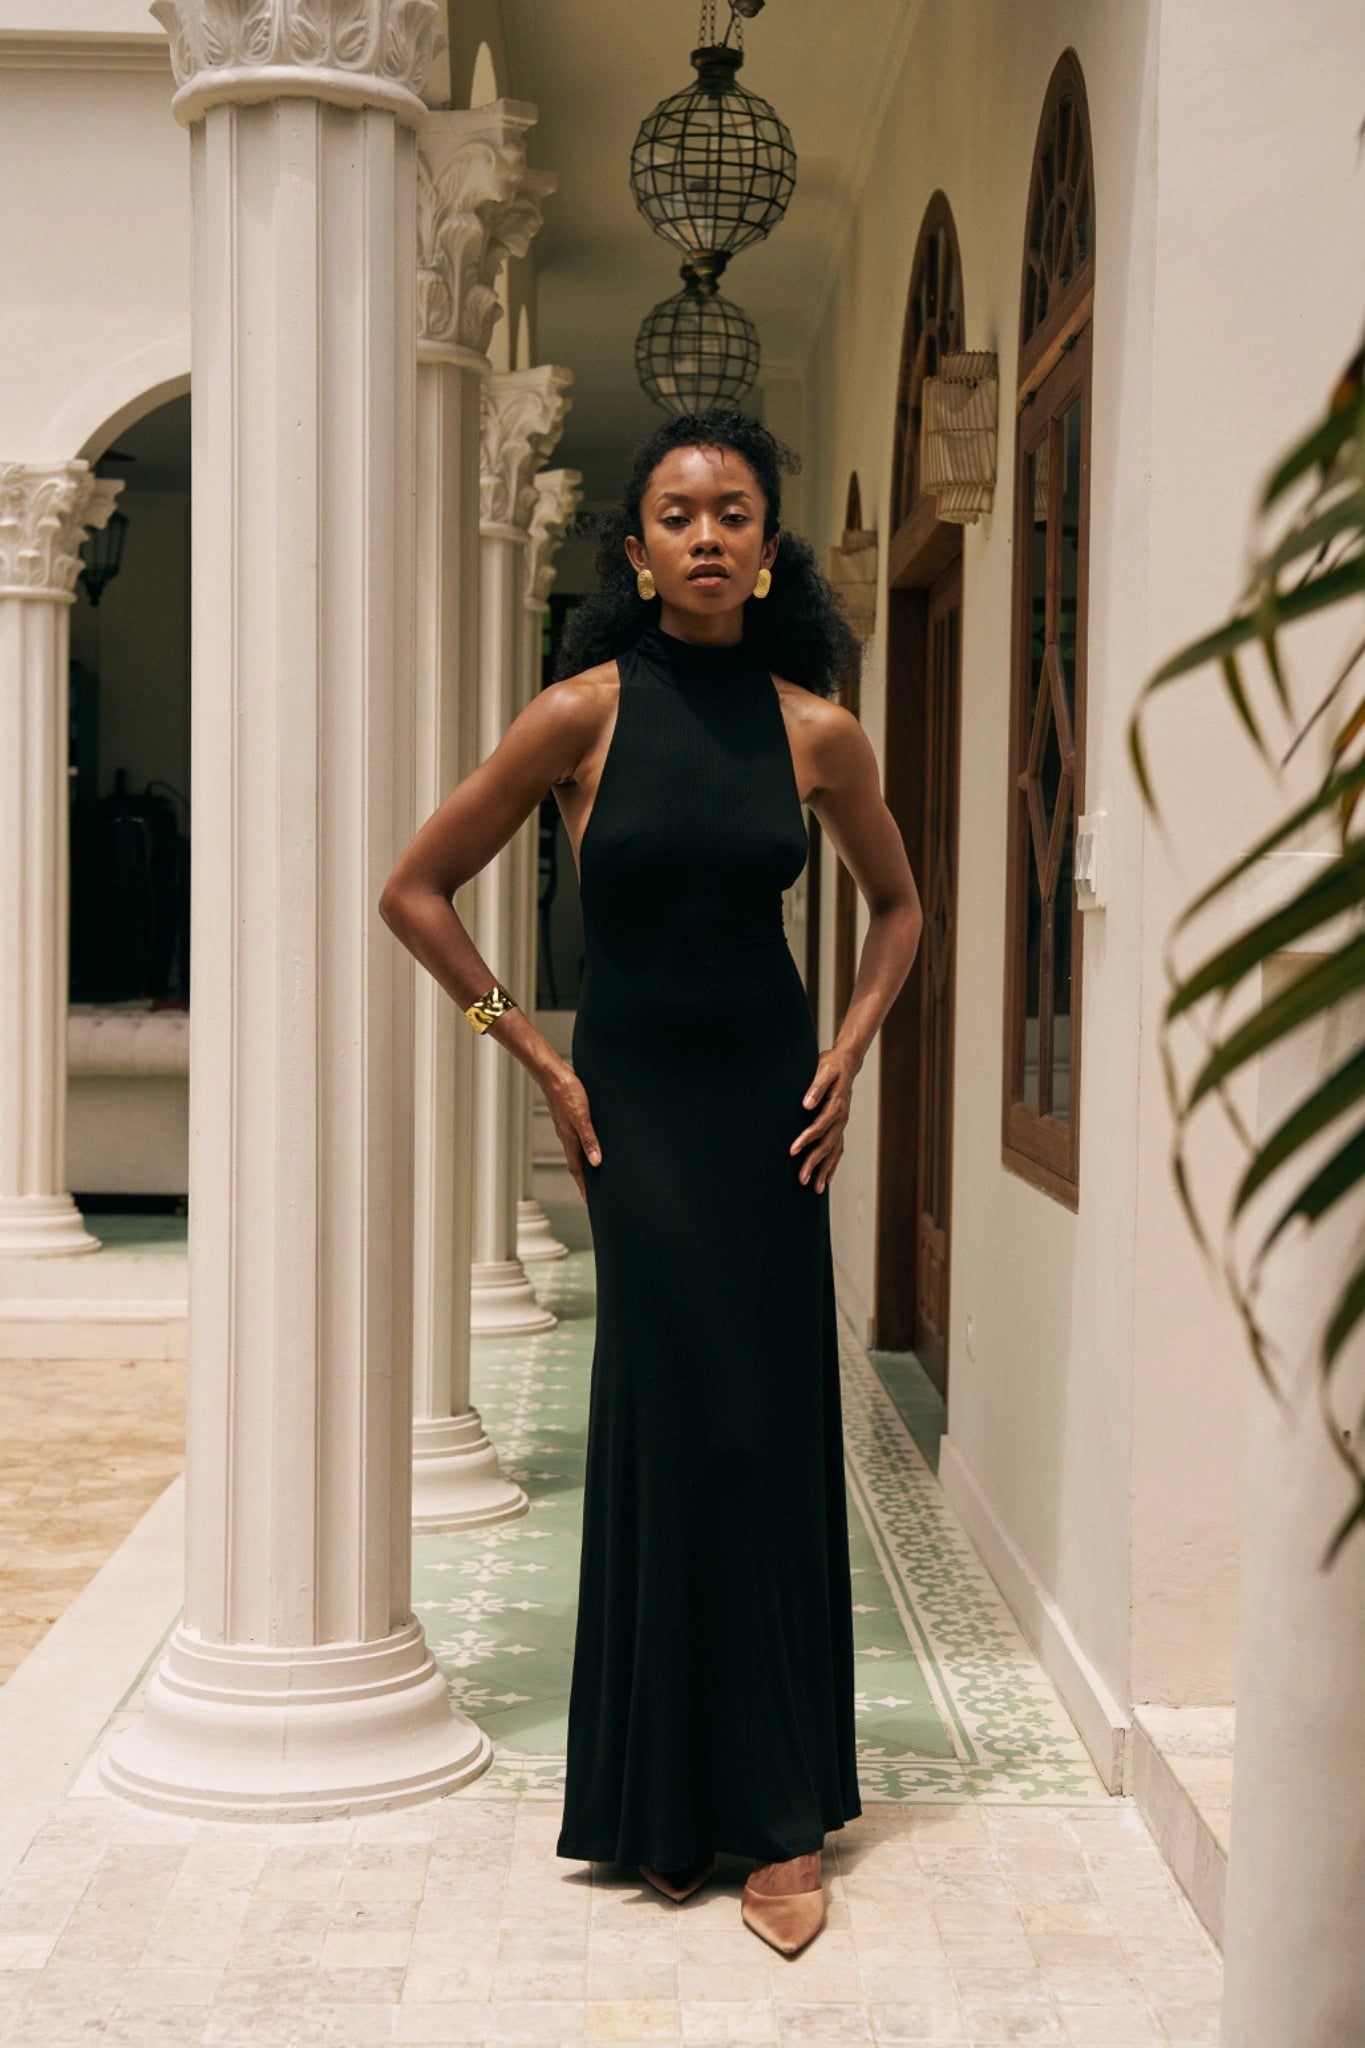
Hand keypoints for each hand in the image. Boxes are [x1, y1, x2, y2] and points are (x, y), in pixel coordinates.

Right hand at [540, 1058, 601, 1201]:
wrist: (553, 1073)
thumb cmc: (568, 1092)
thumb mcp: (582, 1117)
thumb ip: (590, 1139)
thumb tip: (596, 1162)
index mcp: (571, 1140)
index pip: (578, 1170)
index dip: (584, 1187)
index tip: (589, 1202)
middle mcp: (568, 1137)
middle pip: (576, 1165)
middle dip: (583, 1181)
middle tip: (591, 1195)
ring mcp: (568, 1128)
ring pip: (576, 1153)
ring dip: (583, 1166)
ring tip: (592, 1175)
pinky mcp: (570, 1117)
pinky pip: (577, 1140)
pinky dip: (584, 1149)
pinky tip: (589, 1146)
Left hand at [790, 1046, 859, 1193]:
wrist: (846, 1062)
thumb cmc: (832, 1065)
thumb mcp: (824, 1069)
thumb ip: (816, 1086)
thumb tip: (807, 1104)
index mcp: (836, 1105)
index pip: (820, 1126)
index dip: (807, 1139)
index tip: (792, 1150)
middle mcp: (841, 1118)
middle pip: (827, 1145)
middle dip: (815, 1163)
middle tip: (801, 1179)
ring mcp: (841, 1123)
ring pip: (834, 1151)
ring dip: (825, 1170)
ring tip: (816, 1189)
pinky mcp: (839, 1126)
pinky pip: (838, 1149)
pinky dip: (833, 1165)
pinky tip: (827, 1179)